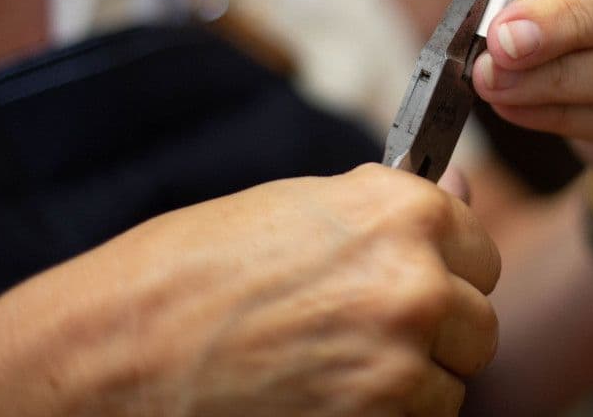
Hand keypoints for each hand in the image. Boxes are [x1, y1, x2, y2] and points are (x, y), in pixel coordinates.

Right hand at [0, 164, 499, 416]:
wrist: (112, 353)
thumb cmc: (191, 271)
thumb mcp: (296, 211)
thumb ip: (390, 213)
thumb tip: (462, 196)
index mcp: (403, 214)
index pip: (479, 250)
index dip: (442, 268)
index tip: (407, 277)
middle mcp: (417, 285)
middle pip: (477, 324)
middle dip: (433, 332)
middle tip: (357, 333)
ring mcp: (402, 367)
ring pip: (450, 386)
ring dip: (407, 385)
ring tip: (326, 368)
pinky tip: (319, 399)